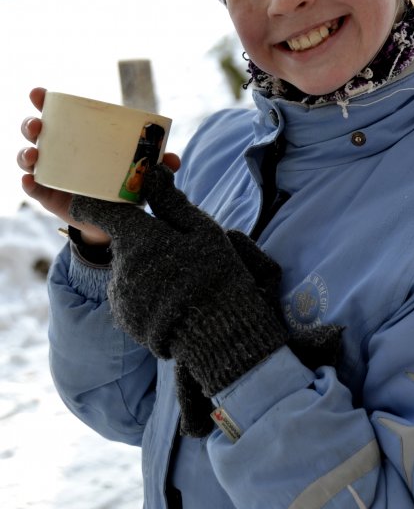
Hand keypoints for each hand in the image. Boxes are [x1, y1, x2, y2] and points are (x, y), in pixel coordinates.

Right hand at [17, 87, 179, 245]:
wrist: (115, 221)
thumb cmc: (123, 185)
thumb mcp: (139, 171)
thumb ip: (157, 164)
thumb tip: (174, 160)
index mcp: (77, 137)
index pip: (55, 113)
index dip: (42, 100)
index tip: (38, 93)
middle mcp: (58, 151)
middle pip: (35, 132)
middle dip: (31, 124)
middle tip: (38, 126)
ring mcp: (50, 174)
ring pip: (28, 158)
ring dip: (26, 153)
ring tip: (34, 155)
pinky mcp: (48, 197)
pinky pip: (34, 188)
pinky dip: (28, 183)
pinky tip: (30, 181)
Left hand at [70, 164, 287, 388]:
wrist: (217, 334)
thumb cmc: (215, 275)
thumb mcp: (202, 232)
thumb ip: (172, 203)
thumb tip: (153, 174)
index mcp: (137, 239)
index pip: (100, 210)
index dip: (102, 201)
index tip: (117, 201)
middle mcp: (120, 265)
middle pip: (125, 242)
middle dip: (146, 241)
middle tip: (179, 252)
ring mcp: (119, 294)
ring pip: (129, 268)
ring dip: (148, 268)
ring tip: (181, 281)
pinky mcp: (124, 317)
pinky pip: (131, 294)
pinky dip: (148, 293)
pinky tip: (173, 300)